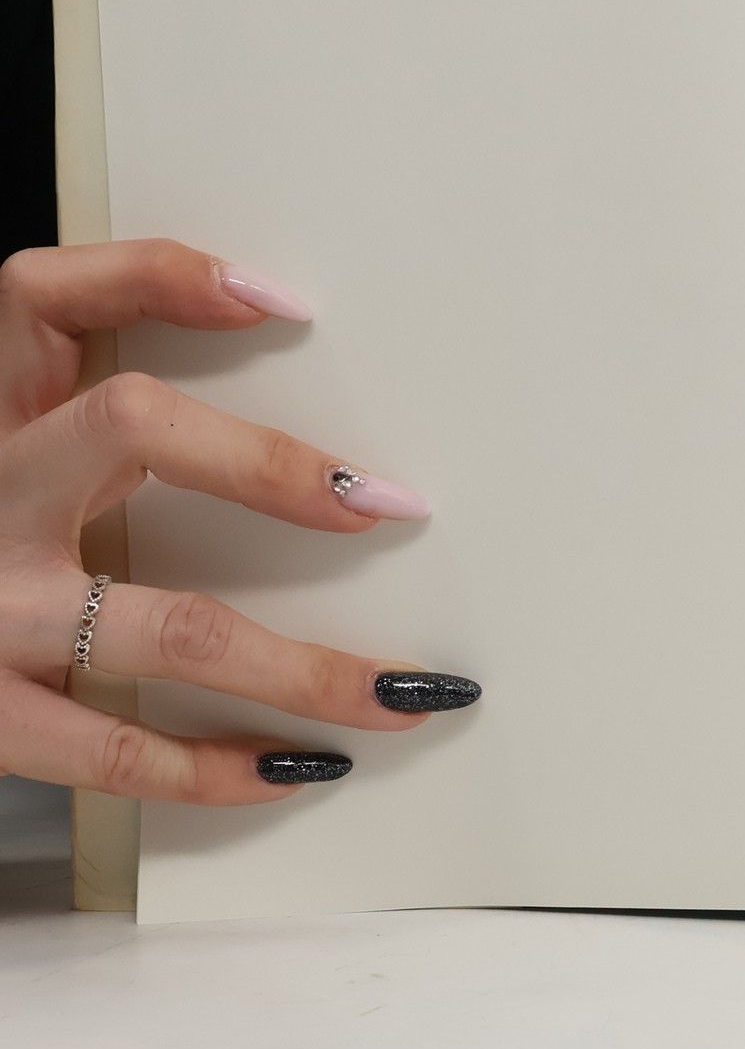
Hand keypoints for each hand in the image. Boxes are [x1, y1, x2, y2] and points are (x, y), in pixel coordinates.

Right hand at [0, 239, 476, 801]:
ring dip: (302, 672)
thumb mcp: (1, 440)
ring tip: (400, 696)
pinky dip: (213, 767)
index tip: (280, 301)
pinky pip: (109, 746)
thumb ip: (78, 409)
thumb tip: (256, 326)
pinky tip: (294, 770)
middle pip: (127, 426)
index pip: (40, 295)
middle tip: (388, 502)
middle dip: (268, 464)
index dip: (157, 278)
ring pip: (165, 625)